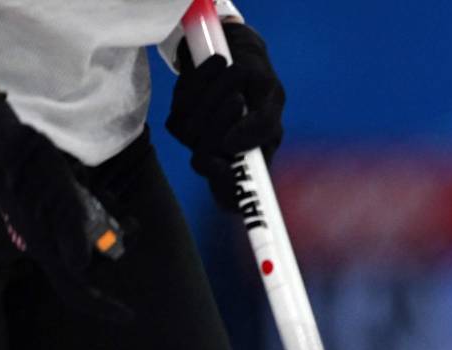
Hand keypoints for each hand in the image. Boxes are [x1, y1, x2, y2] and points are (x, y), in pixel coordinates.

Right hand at [0, 92, 129, 320]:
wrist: (8, 143)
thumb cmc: (36, 172)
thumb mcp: (61, 200)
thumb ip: (71, 232)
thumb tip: (81, 266)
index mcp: (50, 250)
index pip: (76, 291)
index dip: (102, 307)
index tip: (129, 316)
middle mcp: (49, 245)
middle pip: (90, 266)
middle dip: (114, 253)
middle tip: (133, 230)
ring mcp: (48, 229)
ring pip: (89, 244)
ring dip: (112, 232)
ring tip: (128, 218)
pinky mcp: (50, 212)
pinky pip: (82, 225)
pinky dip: (100, 217)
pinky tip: (109, 201)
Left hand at [168, 20, 284, 211]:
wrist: (232, 49)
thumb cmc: (258, 78)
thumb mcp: (272, 98)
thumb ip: (261, 126)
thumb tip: (232, 147)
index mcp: (250, 162)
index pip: (231, 197)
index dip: (225, 188)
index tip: (225, 167)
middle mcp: (223, 157)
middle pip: (204, 160)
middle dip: (219, 123)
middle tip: (236, 99)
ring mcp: (199, 140)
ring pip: (189, 133)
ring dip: (210, 97)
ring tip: (232, 73)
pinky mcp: (180, 117)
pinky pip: (179, 109)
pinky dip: (196, 84)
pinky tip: (215, 69)